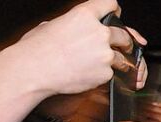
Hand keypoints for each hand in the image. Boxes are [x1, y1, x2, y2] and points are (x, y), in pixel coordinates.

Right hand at [14, 0, 147, 97]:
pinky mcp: (106, 73)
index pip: (111, 4)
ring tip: (104, 64)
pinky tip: (90, 74)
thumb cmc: (37, 48)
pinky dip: (105, 75)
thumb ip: (71, 23)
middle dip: (125, 41)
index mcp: (85, 14)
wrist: (34, 70)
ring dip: (118, 61)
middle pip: (124, 34)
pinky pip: (112, 74)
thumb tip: (72, 28)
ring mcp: (105, 54)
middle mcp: (99, 32)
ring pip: (122, 57)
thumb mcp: (52, 24)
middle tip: (124, 46)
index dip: (114, 10)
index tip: (116, 14)